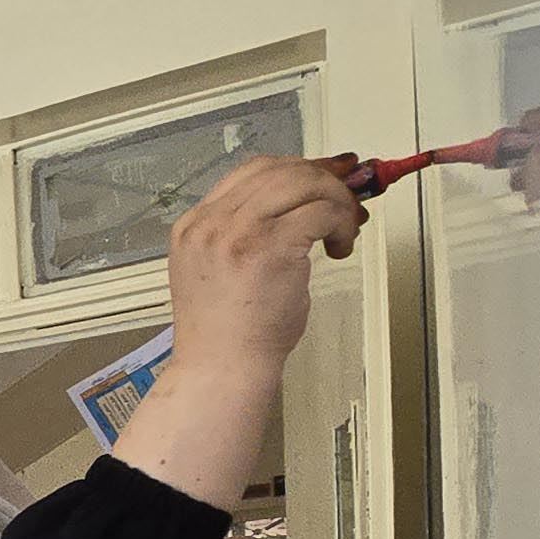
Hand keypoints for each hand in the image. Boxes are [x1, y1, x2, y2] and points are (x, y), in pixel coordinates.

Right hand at [162, 153, 363, 383]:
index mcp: (194, 225)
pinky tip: (340, 247)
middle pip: (280, 169)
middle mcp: (211, 222)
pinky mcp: (270, 245)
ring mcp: (237, 231)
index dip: (294, 170)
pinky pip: (322, 210)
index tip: (323, 179)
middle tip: (345, 201)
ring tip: (343, 229)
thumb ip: (248, 233)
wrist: (221, 369)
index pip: (249, 173)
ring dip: (335, 200)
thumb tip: (302, 201)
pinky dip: (342, 223)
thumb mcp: (221, 270)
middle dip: (322, 180)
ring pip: (304, 181)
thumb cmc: (227, 332)